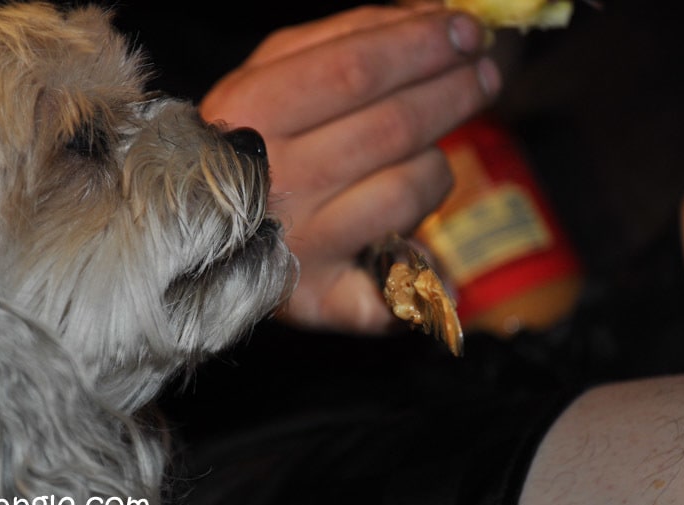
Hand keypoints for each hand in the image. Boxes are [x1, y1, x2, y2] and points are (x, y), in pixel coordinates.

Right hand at [201, 5, 499, 332]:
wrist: (199, 222)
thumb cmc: (253, 138)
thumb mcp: (275, 70)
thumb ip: (345, 36)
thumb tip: (432, 15)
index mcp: (252, 113)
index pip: (354, 69)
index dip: (421, 45)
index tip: (467, 30)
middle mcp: (272, 182)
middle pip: (390, 127)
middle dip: (454, 91)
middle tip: (484, 74)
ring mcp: (297, 243)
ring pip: (406, 188)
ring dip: (438, 160)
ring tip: (433, 149)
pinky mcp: (320, 297)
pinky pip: (398, 272)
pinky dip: (426, 262)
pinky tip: (429, 253)